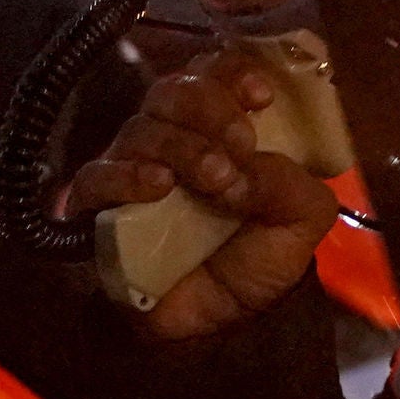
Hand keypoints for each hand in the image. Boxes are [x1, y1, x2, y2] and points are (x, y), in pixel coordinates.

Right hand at [60, 53, 338, 339]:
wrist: (223, 327)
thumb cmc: (259, 258)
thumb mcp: (302, 218)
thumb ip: (290, 182)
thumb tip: (245, 164)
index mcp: (221, 125)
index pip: (214, 71)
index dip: (232, 71)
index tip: (261, 95)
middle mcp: (173, 136)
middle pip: (172, 90)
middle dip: (209, 106)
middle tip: (239, 143)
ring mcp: (132, 168)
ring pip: (141, 127)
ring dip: (182, 145)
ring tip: (215, 179)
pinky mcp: (99, 208)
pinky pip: (97, 176)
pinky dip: (128, 174)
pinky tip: (159, 187)